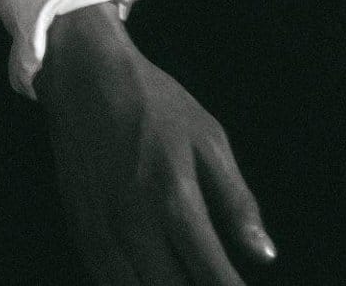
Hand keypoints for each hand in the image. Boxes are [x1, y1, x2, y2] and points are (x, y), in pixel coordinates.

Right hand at [38, 3, 275, 285]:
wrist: (87, 79)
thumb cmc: (156, 104)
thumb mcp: (209, 139)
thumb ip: (237, 202)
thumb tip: (265, 255)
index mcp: (175, 197)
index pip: (210, 272)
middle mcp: (135, 224)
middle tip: (216, 282)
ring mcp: (102, 233)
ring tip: (186, 281)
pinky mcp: (81, 234)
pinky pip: (106, 282)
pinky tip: (152, 277)